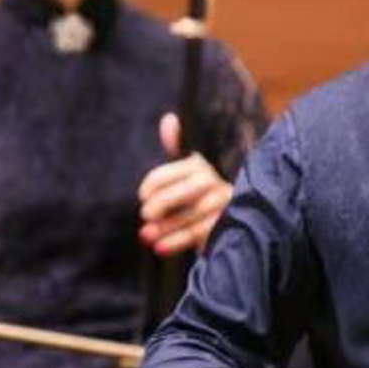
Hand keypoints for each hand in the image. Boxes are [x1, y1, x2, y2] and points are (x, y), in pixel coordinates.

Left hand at [138, 113, 232, 254]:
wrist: (226, 224)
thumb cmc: (195, 197)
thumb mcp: (184, 173)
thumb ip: (176, 147)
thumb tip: (169, 119)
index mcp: (200, 165)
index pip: (175, 169)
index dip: (154, 183)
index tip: (143, 197)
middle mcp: (215, 181)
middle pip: (189, 188)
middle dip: (163, 202)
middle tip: (145, 215)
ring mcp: (223, 204)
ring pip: (193, 213)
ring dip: (166, 226)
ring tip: (146, 236)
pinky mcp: (226, 225)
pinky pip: (199, 232)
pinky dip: (177, 241)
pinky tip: (160, 248)